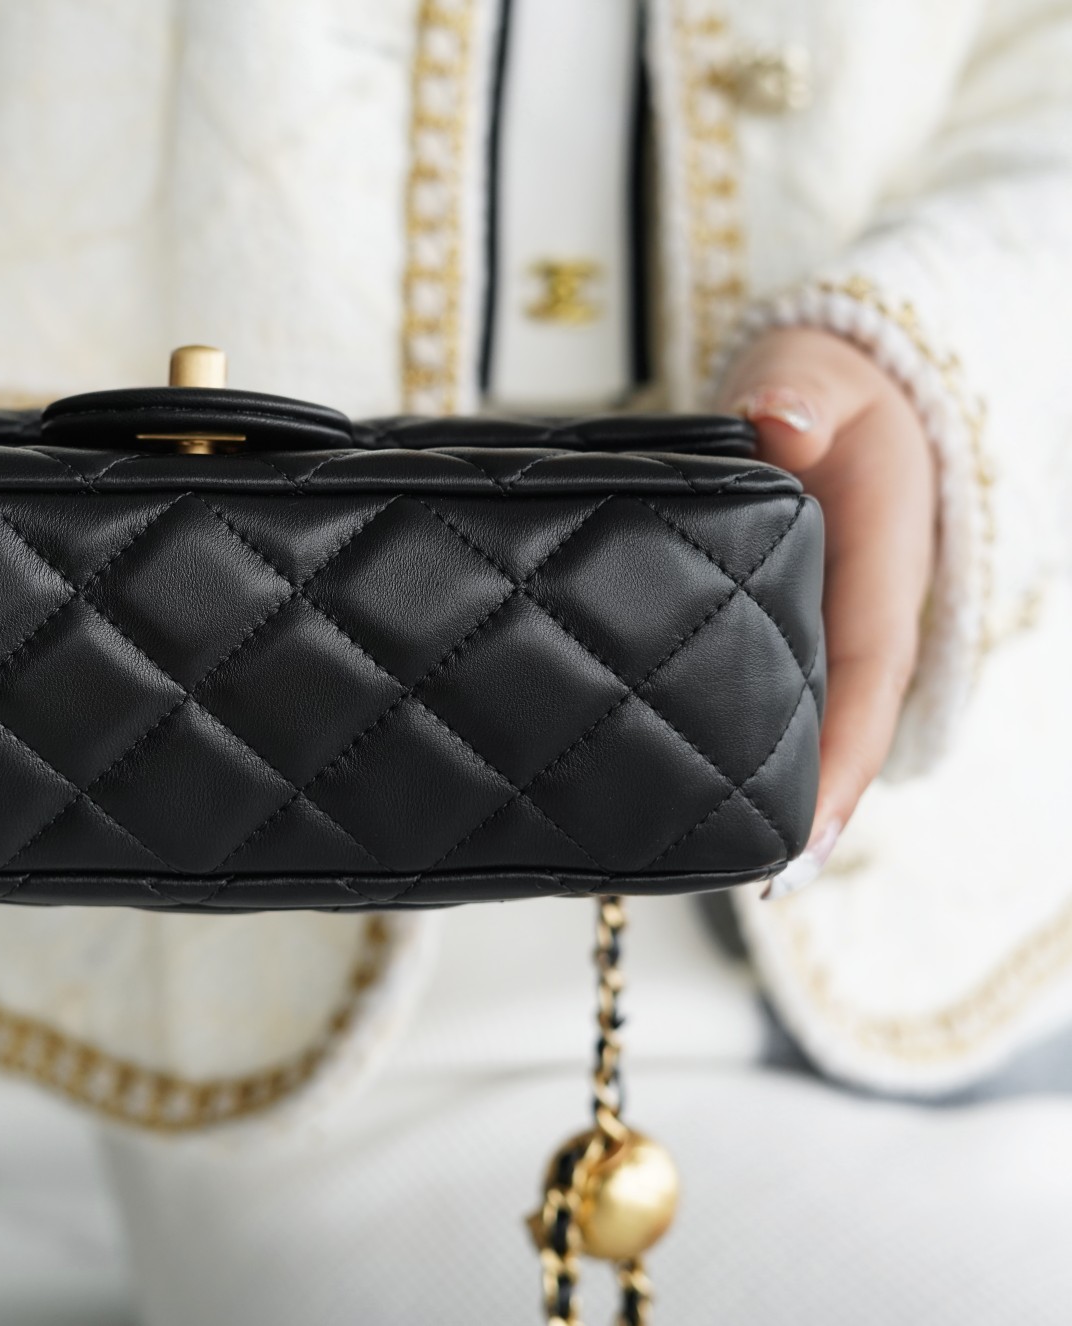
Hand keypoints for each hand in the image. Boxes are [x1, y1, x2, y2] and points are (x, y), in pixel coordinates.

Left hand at [716, 327, 935, 896]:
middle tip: (755, 880)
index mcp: (882, 570)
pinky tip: (691, 792)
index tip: (804, 837)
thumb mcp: (819, 379)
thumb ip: (802, 396)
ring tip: (712, 858)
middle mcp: (860, 617)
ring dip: (773, 790)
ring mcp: (823, 631)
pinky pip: (770, 697)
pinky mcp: (783, 631)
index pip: (866, 680)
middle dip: (804, 806)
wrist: (823, 390)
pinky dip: (743, 747)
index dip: (840, 762)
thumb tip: (782, 425)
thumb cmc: (825, 392)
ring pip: (805, 724)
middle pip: (839, 730)